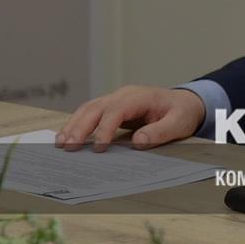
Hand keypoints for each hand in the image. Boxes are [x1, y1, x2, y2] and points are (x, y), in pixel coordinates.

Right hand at [55, 85, 204, 151]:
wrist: (184, 103)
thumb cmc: (181, 112)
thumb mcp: (179, 123)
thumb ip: (160, 132)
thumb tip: (138, 142)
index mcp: (139, 97)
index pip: (116, 111)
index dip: (105, 128)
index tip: (99, 148)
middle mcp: (123, 95)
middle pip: (96, 108)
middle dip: (80, 127)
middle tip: (68, 147)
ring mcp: (115, 100)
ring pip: (88, 109)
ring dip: (73, 125)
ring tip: (60, 145)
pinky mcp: (111, 108)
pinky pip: (90, 114)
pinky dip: (77, 125)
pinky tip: (67, 138)